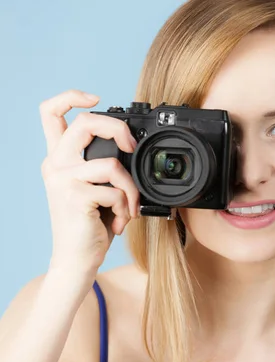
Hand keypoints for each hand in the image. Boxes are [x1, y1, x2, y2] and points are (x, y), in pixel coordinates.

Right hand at [39, 89, 139, 279]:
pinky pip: (117, 192)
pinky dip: (127, 208)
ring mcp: (62, 179)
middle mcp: (55, 164)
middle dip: (117, 129)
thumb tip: (130, 146)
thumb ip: (102, 164)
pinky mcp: (74, 196)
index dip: (70, 96)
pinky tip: (119, 222)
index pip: (50, 113)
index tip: (94, 97)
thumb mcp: (95, 188)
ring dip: (131, 190)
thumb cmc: (91, 223)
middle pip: (85, 123)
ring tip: (128, 208)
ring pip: (113, 165)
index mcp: (59, 158)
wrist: (78, 258)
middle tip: (131, 146)